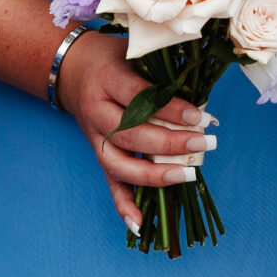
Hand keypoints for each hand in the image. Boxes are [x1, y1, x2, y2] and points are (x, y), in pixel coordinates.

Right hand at [57, 32, 215, 233]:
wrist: (72, 68)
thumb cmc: (113, 58)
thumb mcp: (134, 51)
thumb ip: (163, 70)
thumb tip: (204, 91)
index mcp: (107, 79)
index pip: (139, 98)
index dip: (170, 109)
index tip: (200, 117)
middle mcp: (97, 111)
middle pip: (131, 134)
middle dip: (171, 143)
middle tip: (204, 143)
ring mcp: (95, 137)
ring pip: (120, 164)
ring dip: (155, 175)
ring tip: (188, 175)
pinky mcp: (98, 155)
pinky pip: (109, 183)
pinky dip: (123, 206)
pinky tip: (140, 225)